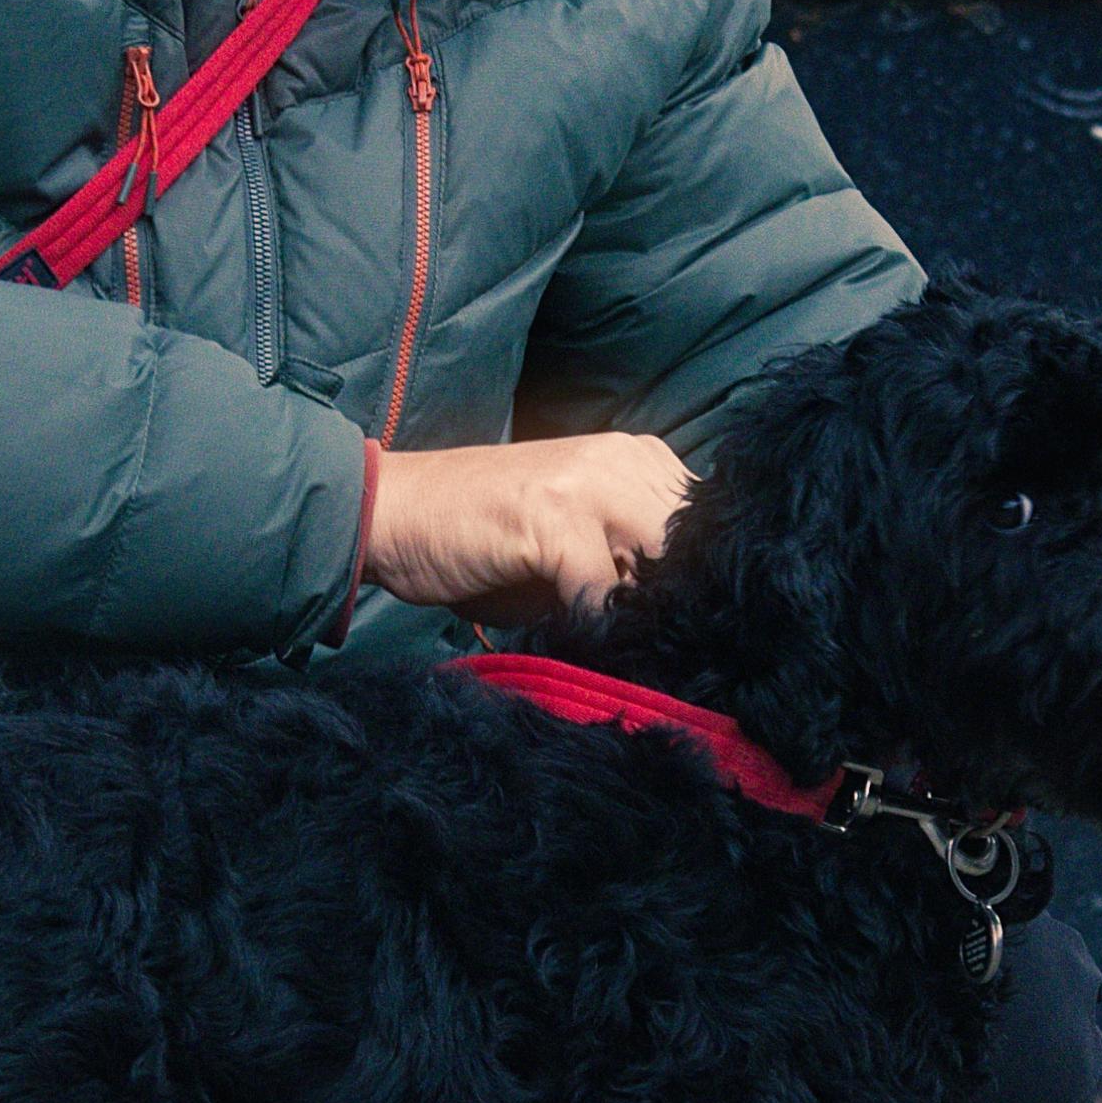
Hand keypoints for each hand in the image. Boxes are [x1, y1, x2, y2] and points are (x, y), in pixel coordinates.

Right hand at [359, 434, 690, 625]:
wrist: (394, 513)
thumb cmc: (482, 537)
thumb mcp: (572, 540)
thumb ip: (629, 562)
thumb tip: (686, 616)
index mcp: (634, 456)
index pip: (707, 524)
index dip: (702, 579)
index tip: (690, 624)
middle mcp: (621, 459)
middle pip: (696, 546)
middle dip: (684, 602)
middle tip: (662, 646)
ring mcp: (589, 483)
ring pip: (661, 565)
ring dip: (645, 616)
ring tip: (621, 645)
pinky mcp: (554, 519)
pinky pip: (605, 593)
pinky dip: (599, 629)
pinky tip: (581, 641)